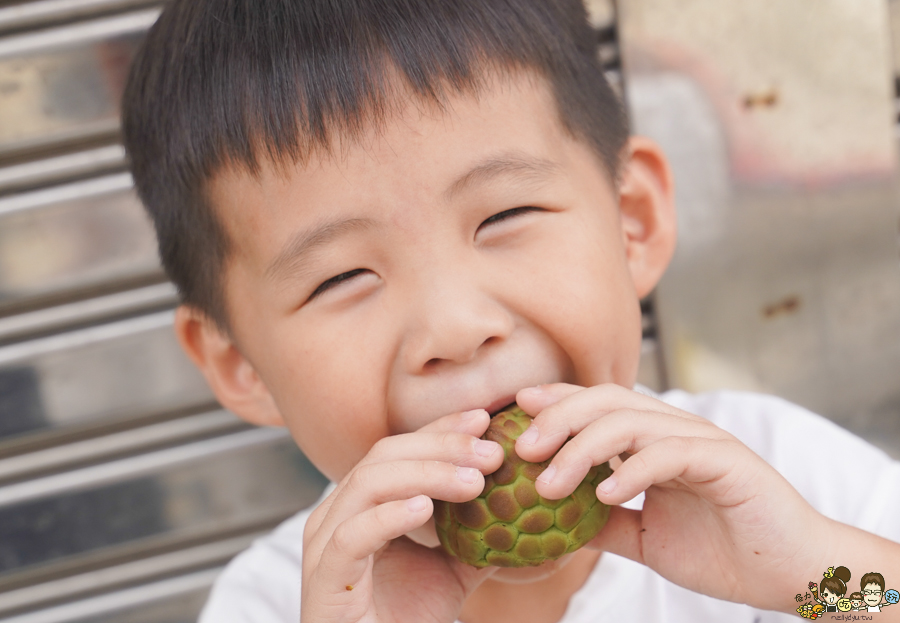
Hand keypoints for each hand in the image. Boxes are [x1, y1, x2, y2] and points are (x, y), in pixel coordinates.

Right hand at [301, 408, 503, 621]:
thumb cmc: (405, 620)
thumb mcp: (452, 569)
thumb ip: (478, 536)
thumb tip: (529, 509)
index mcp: (362, 504)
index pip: (401, 449)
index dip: (441, 429)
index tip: (483, 419)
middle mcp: (337, 515)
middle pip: (384, 456)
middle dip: (441, 446)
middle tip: (491, 452)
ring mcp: (324, 545)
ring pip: (368, 484)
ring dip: (425, 474)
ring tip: (472, 482)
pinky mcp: (324, 580)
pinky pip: (352, 536)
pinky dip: (389, 516)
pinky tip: (425, 509)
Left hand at [513, 383, 828, 613]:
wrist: (789, 572)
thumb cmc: (721, 550)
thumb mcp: (645, 538)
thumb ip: (604, 523)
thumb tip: (554, 522)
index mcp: (654, 440)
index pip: (597, 406)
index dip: (555, 402)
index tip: (513, 414)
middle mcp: (674, 429)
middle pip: (606, 400)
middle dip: (557, 417)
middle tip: (520, 448)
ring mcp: (699, 440)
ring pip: (630, 420)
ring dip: (582, 448)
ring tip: (550, 481)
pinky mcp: (725, 461)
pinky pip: (669, 454)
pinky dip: (632, 470)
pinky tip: (604, 494)